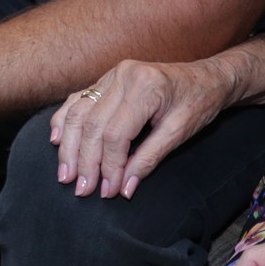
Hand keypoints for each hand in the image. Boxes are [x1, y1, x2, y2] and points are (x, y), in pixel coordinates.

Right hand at [51, 57, 232, 199]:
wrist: (207, 77)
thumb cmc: (199, 103)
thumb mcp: (180, 133)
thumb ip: (149, 159)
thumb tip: (123, 188)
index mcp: (146, 86)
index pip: (116, 134)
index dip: (109, 166)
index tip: (107, 191)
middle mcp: (125, 75)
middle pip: (92, 125)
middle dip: (85, 161)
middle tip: (82, 190)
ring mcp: (113, 74)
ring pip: (79, 113)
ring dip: (69, 146)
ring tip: (66, 175)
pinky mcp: (107, 78)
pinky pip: (78, 99)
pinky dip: (64, 120)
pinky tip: (57, 140)